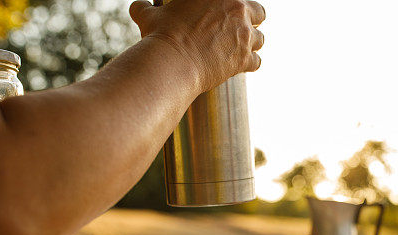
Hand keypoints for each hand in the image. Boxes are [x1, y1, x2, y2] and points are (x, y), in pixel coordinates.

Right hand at [130, 0, 265, 91]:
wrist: (171, 62)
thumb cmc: (160, 36)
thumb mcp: (149, 16)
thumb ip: (146, 8)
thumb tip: (137, 7)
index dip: (235, 6)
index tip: (228, 14)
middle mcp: (237, 10)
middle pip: (259, 11)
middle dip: (251, 20)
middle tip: (240, 29)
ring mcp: (243, 34)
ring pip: (260, 38)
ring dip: (251, 44)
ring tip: (239, 50)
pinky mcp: (244, 58)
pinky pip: (257, 61)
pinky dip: (250, 65)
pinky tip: (240, 66)